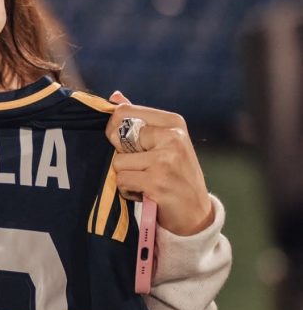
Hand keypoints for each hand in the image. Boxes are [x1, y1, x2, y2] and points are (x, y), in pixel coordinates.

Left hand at [106, 90, 213, 236]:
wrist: (196, 214)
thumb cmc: (175, 176)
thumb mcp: (164, 144)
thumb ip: (139, 120)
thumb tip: (115, 96)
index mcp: (173, 123)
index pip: (125, 112)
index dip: (113, 130)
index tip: (121, 144)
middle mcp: (172, 137)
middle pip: (118, 137)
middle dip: (121, 157)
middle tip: (142, 169)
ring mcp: (166, 160)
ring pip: (118, 162)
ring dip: (125, 177)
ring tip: (145, 183)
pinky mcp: (157, 181)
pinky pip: (122, 181)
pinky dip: (127, 191)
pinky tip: (145, 194)